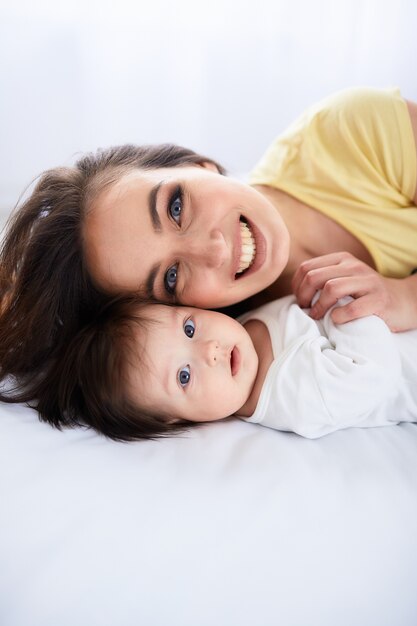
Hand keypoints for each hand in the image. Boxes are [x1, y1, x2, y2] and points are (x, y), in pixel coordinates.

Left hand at [291, 251, 416, 331]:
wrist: (402, 301)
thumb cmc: (365, 295)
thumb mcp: (344, 279)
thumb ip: (323, 279)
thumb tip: (295, 293)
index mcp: (341, 259)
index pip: (306, 268)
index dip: (297, 287)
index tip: (300, 301)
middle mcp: (354, 266)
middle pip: (314, 277)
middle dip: (303, 296)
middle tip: (306, 310)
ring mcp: (367, 282)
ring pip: (331, 288)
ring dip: (319, 307)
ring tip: (318, 316)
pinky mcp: (378, 300)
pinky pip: (350, 308)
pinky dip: (338, 317)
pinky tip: (337, 320)